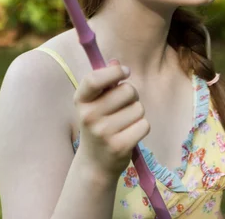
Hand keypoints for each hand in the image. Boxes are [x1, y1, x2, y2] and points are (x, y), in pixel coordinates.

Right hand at [73, 59, 149, 179]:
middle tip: (124, 105)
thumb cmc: (98, 125)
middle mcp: (89, 116)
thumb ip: (104, 81)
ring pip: (138, 108)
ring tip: (125, 122)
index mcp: (81, 101)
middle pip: (127, 90)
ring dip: (137, 112)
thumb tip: (115, 61)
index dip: (113, 71)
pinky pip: (144, 124)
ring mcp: (103, 132)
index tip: (124, 71)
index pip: (93, 79)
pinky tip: (130, 134)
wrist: (94, 164)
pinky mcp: (119, 146)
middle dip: (132, 94)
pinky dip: (142, 127)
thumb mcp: (94, 103)